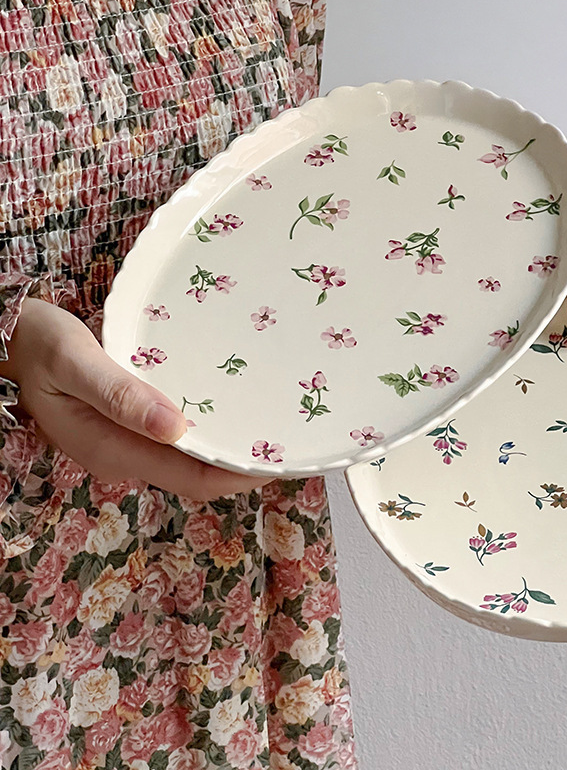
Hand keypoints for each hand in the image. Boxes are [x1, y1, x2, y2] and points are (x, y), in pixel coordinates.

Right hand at [3, 298, 266, 498]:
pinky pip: (178, 437)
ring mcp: (126, 443)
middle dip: (242, 465)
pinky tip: (231, 408)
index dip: (237, 476)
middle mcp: (125, 455)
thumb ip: (120, 395)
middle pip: (197, 474)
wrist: (8, 337)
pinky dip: (209, 429)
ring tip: (271, 426)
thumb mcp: (75, 362)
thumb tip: (176, 427)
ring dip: (228, 447)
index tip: (277, 462)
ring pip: (190, 457)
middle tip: (288, 442)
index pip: (191, 478)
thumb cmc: (37, 344)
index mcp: (113, 450)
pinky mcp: (128, 426)